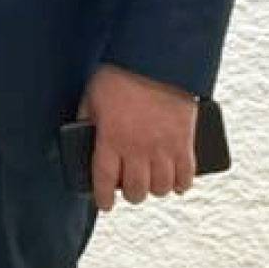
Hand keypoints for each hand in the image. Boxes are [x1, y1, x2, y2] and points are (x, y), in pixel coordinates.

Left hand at [81, 63, 201, 211]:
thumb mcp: (91, 100)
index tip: (105, 205)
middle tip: (130, 191)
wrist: (155, 63)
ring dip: (155, 190)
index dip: (104, 197)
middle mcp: (137, 149)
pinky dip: (181, 184)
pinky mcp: (185, 143)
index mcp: (110, 140)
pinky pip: (186, 175)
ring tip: (151, 185)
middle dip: (131, 195)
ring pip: (161, 187)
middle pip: (136, 189)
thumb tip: (81, 139)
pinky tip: (176, 184)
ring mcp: (163, 148)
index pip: (104, 180)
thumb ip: (87, 123)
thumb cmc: (118, 77)